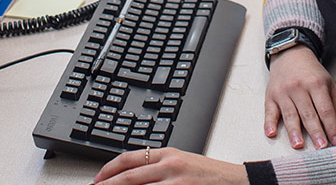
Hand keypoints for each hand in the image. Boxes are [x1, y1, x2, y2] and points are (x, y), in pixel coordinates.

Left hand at [92, 147, 246, 184]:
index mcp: (168, 153)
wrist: (237, 182)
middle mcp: (170, 166)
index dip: (109, 169)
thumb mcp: (182, 162)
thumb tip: (132, 174)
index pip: (129, 158)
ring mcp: (176, 183)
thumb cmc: (210, 175)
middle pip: (129, 177)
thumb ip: (159, 165)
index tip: (98, 180)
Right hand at [264, 46, 335, 148]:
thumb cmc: (311, 72)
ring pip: (290, 114)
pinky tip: (271, 132)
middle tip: (321, 147)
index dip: (332, 126)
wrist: (290, 54)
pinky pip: (269, 111)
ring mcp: (284, 92)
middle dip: (316, 132)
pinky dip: (269, 123)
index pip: (326, 109)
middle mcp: (299, 87)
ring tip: (298, 144)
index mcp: (316, 84)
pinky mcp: (271, 95)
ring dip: (294, 131)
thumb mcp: (329, 84)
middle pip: (308, 113)